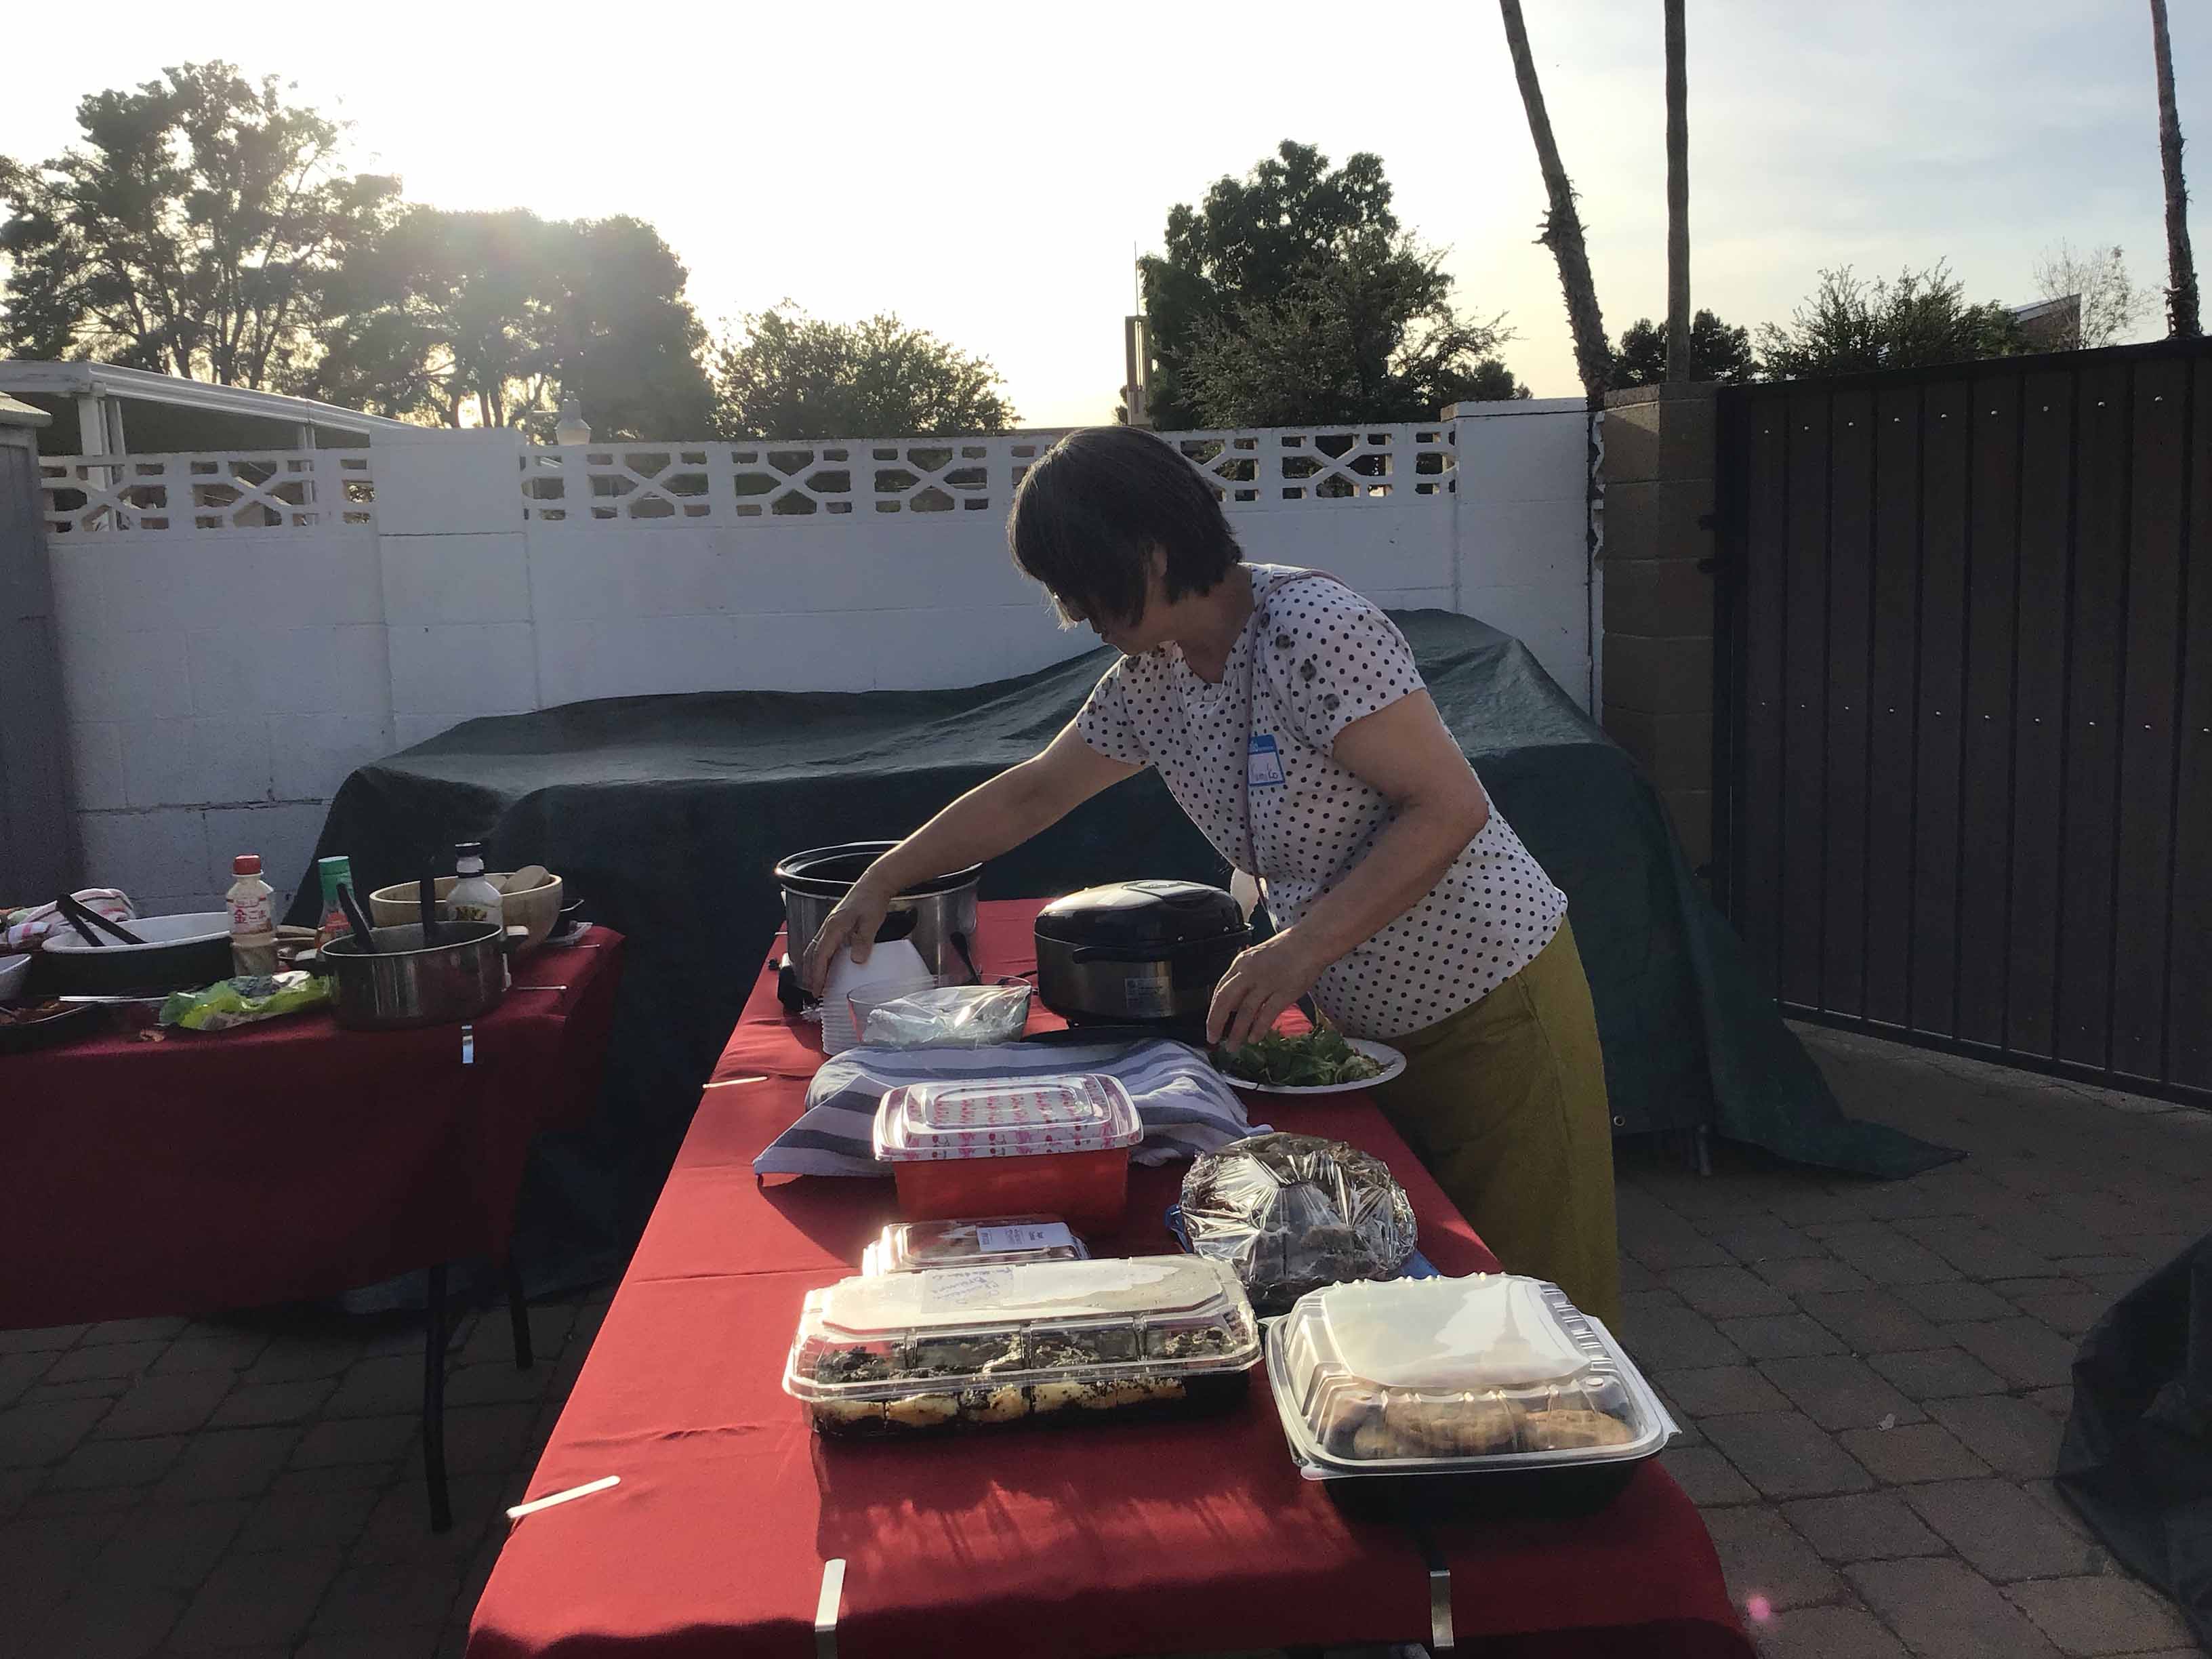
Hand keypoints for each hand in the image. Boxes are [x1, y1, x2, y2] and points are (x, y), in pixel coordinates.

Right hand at [800, 876, 891, 995]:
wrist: (873, 884)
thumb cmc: (871, 901)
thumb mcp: (871, 922)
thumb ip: (863, 941)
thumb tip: (856, 961)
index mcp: (834, 927)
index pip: (820, 956)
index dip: (817, 975)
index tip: (817, 989)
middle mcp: (828, 926)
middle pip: (812, 954)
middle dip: (810, 973)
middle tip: (813, 990)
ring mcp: (829, 924)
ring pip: (814, 948)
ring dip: (812, 966)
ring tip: (815, 980)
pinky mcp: (834, 924)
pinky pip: (821, 943)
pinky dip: (819, 957)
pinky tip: (825, 963)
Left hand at [1206, 930, 1324, 1047]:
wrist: (1311, 941)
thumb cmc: (1288, 949)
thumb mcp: (1257, 958)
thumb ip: (1245, 977)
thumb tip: (1236, 1001)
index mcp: (1242, 963)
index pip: (1220, 989)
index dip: (1213, 1009)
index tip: (1211, 1023)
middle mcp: (1250, 972)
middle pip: (1226, 1001)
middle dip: (1216, 1022)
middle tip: (1213, 1038)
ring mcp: (1267, 982)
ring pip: (1245, 1011)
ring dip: (1237, 1032)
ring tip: (1233, 1045)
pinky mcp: (1284, 992)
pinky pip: (1267, 1014)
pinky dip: (1258, 1029)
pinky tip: (1254, 1039)